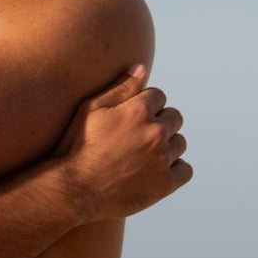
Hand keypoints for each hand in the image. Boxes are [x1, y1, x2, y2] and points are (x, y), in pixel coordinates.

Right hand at [55, 65, 191, 219]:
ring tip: (143, 155)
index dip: (144, 105)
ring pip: (180, 143)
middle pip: (174, 117)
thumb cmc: (77, 146)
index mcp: (140, 110)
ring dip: (167, 146)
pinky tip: (156, 171)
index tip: (130, 119)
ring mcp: (162, 159)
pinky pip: (185, 170)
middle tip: (136, 137)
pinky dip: (174, 169)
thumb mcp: (91, 109)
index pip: (158, 96)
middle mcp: (156, 132)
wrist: (73, 190)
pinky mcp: (165, 184)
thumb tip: (142, 68)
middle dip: (158, 123)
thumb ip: (120, 87)